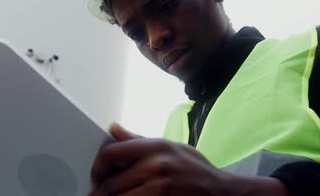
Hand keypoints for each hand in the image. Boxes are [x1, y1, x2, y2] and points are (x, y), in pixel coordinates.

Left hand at [89, 123, 289, 195]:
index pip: (111, 153)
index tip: (96, 177)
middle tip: (99, 195)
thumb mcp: (172, 148)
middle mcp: (157, 165)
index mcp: (156, 146)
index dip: (97, 168)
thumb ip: (138, 141)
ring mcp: (160, 187)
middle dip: (101, 192)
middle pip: (111, 184)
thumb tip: (113, 129)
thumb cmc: (197, 171)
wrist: (223, 194)